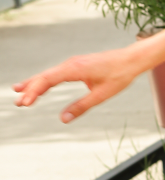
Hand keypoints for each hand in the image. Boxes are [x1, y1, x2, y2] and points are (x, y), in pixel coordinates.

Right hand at [13, 45, 144, 122]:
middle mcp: (71, 64)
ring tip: (18, 91)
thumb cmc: (119, 75)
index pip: (48, 80)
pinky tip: (39, 85)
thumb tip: (64, 119)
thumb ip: (81, 107)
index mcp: (75, 69)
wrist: (131, 59)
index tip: (25, 103)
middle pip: (44, 76)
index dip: (34, 91)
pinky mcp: (76, 66)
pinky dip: (45, 80)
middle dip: (30, 89)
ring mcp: (73, 64)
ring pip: (48, 74)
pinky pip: (56, 73)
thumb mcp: (101, 95)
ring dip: (34, 84)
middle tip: (18, 102)